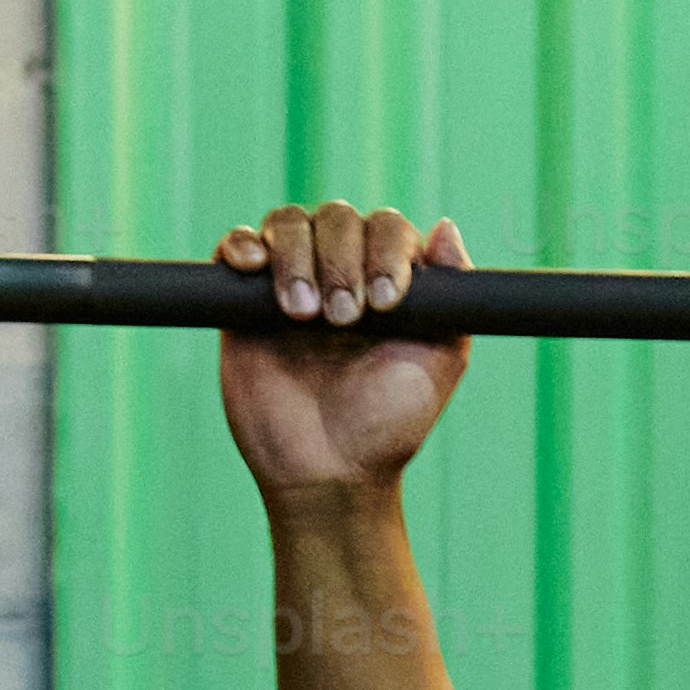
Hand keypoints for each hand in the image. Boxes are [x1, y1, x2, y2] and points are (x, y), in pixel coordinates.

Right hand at [215, 203, 469, 504]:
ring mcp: (291, 281)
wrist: (327, 471)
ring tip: (304, 314)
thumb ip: (453, 295)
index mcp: (388, 278)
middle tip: (342, 321)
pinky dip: (241, 245)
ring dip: (296, 256)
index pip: (386, 227)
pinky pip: (236, 246)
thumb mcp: (439, 362)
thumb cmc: (388, 424)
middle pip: (336, 217)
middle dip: (341, 260)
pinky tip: (254, 268)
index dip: (386, 251)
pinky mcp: (242, 301)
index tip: (386, 303)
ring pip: (287, 223)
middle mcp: (341, 271)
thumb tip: (445, 226)